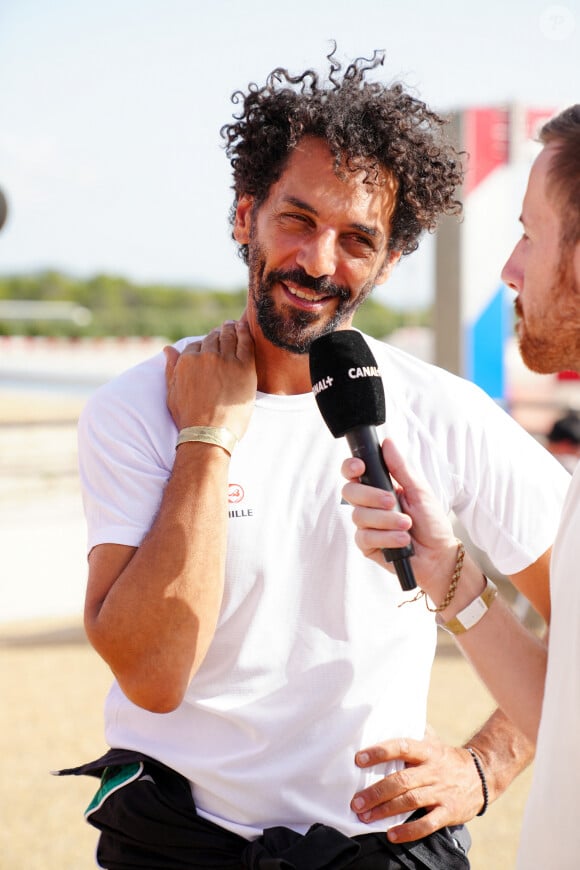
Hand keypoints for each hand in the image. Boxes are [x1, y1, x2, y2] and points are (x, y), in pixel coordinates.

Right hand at [164, 319, 256, 437]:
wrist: (209, 433)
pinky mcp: (244, 367)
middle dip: (218, 334)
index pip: (197, 344)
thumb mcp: (172, 392)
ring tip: (235, 326)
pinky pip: (246, 342)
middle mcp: (205, 356)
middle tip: (225, 330)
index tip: (210, 344)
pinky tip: (245, 328)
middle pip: (214, 338)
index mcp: (187, 360)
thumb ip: (171, 368)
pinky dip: (245, 333)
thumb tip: (168, 349)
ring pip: (229, 336)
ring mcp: (226, 360)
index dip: (204, 343)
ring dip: (231, 329)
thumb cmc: (189, 417)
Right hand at [341, 438, 457, 598]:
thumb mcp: (419, 490)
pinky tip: (403, 540)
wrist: (439, 553)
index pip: (354, 473)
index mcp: (379, 487)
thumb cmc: (431, 521)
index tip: (360, 467)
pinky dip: (386, 537)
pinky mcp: (367, 545)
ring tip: (407, 525)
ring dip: (386, 520)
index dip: (350, 468)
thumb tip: (388, 443)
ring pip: (359, 516)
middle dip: (371, 496)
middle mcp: (369, 504)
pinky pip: (364, 537)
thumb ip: (401, 468)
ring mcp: (366, 525)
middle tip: (392, 501)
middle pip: (350, 492)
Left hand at [351, 728, 484, 842]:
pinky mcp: (449, 812)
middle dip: (376, 792)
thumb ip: (413, 731)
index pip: (401, 747)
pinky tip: (391, 834)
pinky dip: (408, 831)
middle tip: (355, 802)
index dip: (380, 752)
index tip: (358, 759)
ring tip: (365, 817)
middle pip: (401, 780)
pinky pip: (427, 824)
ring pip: (410, 801)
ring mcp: (441, 792)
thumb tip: (387, 717)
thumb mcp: (433, 741)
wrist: (482, 776)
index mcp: (427, 751)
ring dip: (385, 811)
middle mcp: (433, 770)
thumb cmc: (447, 758)